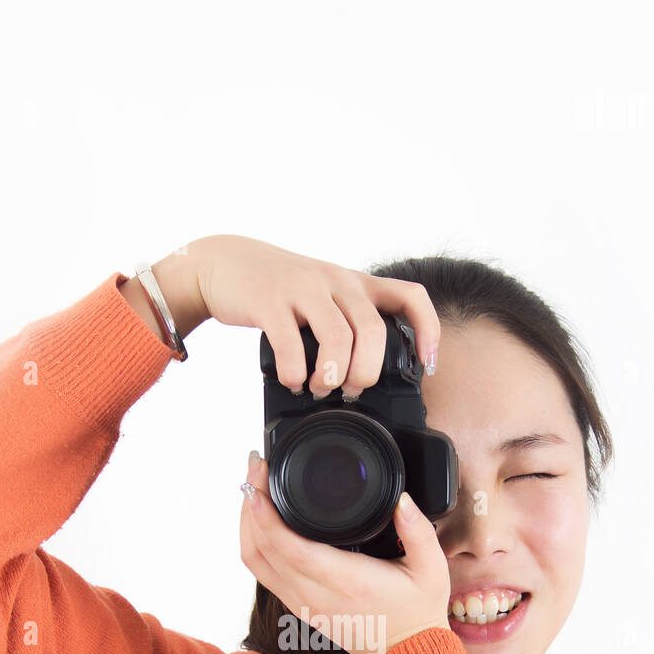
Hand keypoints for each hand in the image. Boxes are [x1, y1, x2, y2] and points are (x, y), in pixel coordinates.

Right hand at [149, 233, 441, 393]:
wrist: (225, 262)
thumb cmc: (280, 288)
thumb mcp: (324, 298)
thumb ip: (347, 326)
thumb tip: (365, 379)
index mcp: (355, 284)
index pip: (410, 296)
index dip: (427, 330)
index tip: (425, 366)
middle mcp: (336, 281)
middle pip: (373, 328)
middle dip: (367, 371)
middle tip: (353, 391)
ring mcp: (302, 288)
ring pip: (337, 336)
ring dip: (333, 375)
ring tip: (320, 389)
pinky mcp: (269, 300)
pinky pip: (290, 343)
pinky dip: (294, 373)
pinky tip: (292, 381)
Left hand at [240, 451, 451, 653]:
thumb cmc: (417, 613)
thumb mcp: (431, 571)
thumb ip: (419, 532)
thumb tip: (402, 499)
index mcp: (347, 582)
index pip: (291, 547)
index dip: (266, 514)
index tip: (259, 481)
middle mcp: (316, 595)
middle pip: (262, 548)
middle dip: (251, 503)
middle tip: (255, 466)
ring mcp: (302, 603)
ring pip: (255, 561)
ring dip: (247, 522)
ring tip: (253, 485)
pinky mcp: (297, 606)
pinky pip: (262, 572)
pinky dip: (253, 541)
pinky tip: (259, 517)